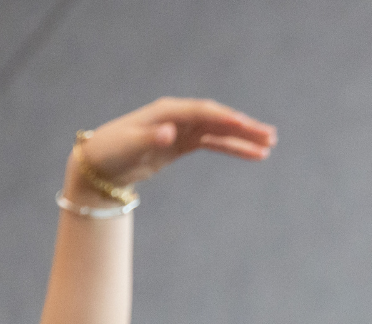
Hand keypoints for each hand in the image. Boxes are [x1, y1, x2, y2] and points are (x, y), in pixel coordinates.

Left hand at [67, 98, 274, 204]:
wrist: (101, 164)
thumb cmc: (112, 150)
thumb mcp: (130, 145)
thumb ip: (151, 138)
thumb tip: (170, 133)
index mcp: (166, 111)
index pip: (201, 112)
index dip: (223, 117)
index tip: (245, 125)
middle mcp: (178, 117)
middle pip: (217, 119)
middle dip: (243, 127)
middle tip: (270, 135)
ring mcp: (183, 129)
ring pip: (220, 131)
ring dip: (244, 138)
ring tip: (269, 145)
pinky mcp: (184, 143)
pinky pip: (215, 143)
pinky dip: (234, 148)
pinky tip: (253, 155)